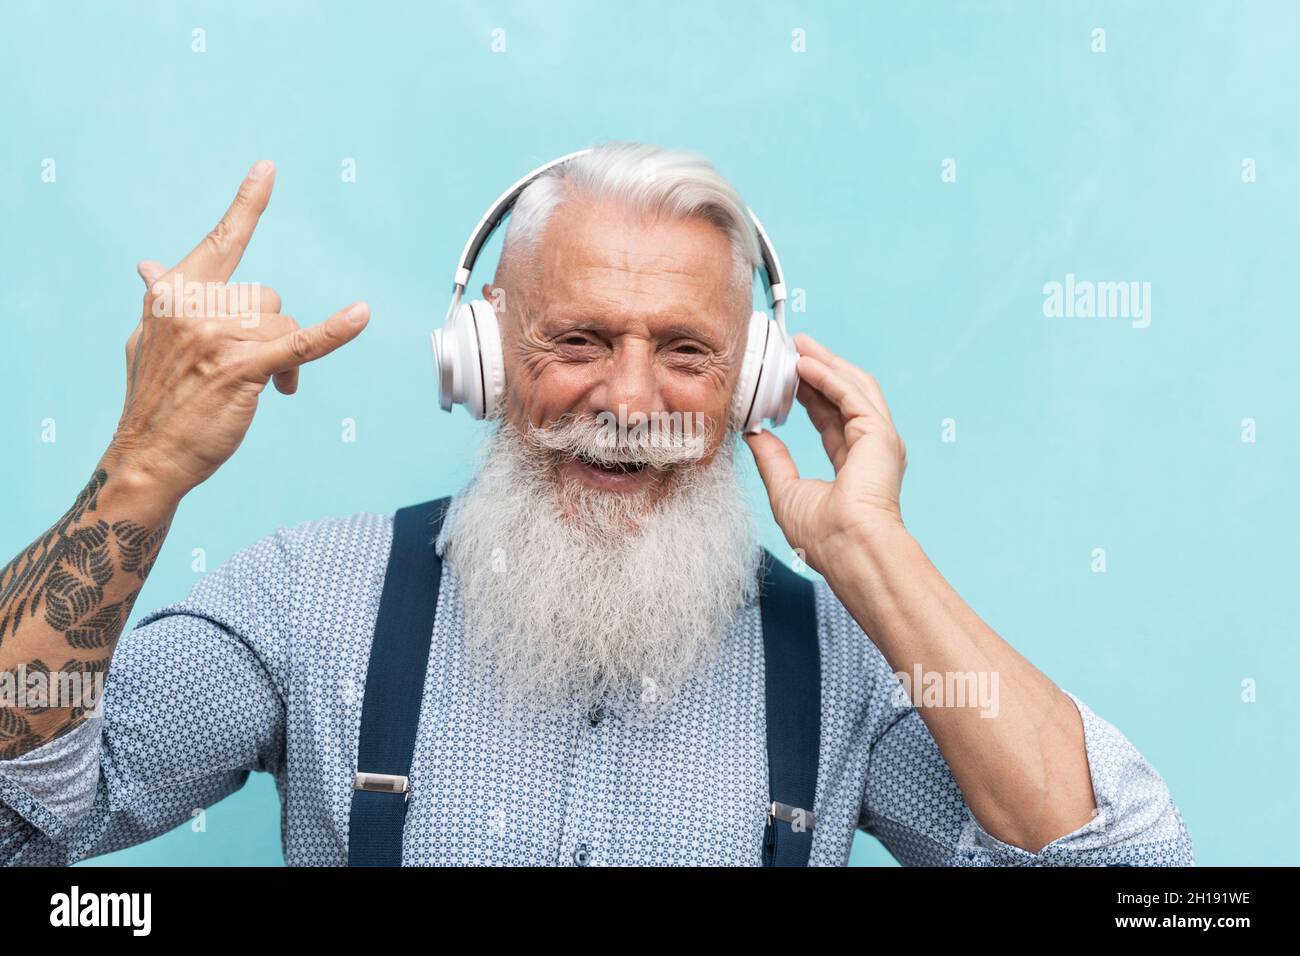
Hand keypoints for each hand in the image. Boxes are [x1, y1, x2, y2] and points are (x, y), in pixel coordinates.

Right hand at [105, 160, 369, 499]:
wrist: (148, 454)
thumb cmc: (155, 399)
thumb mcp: (147, 338)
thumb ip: (158, 299)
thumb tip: (149, 264)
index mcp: (173, 294)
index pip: (219, 242)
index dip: (246, 206)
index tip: (268, 169)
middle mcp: (194, 307)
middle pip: (267, 297)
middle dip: (269, 332)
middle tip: (251, 369)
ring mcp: (219, 337)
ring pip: (283, 324)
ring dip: (283, 358)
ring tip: (262, 386)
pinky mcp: (244, 369)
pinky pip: (300, 344)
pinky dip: (334, 332)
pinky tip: (361, 315)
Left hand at [744, 334, 906, 575]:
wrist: (850, 549)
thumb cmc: (823, 536)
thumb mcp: (786, 489)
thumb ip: (773, 459)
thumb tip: (755, 434)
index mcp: (854, 464)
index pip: (831, 418)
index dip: (810, 393)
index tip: (788, 376)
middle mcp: (871, 448)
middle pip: (846, 395)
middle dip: (820, 368)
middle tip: (795, 346)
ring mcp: (879, 439)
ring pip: (854, 387)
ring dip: (826, 362)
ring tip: (800, 344)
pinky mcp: (879, 433)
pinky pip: (850, 393)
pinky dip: (828, 375)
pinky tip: (806, 363)